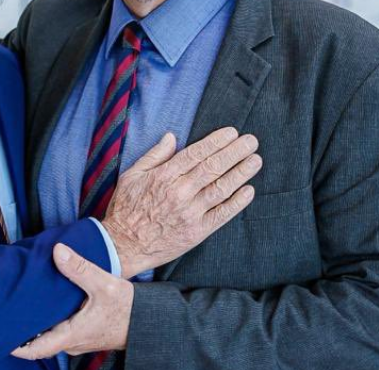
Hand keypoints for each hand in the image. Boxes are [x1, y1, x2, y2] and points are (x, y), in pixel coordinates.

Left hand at [11, 243, 132, 359]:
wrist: (149, 320)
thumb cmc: (128, 308)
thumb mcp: (104, 284)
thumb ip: (80, 268)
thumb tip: (57, 251)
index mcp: (72, 335)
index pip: (36, 349)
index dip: (15, 344)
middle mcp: (72, 342)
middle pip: (40, 341)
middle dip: (23, 329)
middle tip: (7, 310)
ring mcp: (79, 339)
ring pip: (51, 335)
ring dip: (38, 325)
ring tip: (23, 305)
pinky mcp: (85, 332)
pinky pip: (61, 330)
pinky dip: (51, 321)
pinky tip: (47, 304)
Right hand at [102, 128, 259, 277]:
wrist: (123, 245)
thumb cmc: (126, 208)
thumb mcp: (132, 175)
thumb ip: (154, 155)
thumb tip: (172, 137)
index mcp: (164, 176)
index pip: (196, 154)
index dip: (216, 142)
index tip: (232, 132)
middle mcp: (179, 192)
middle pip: (213, 167)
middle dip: (235, 152)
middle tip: (252, 141)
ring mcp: (190, 213)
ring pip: (221, 189)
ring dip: (241, 173)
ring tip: (255, 161)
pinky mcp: (196, 232)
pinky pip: (221, 215)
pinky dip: (237, 203)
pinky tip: (249, 191)